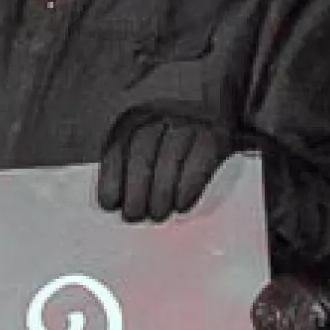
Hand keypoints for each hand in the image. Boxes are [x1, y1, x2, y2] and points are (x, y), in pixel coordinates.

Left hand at [97, 109, 233, 222]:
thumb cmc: (176, 145)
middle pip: (142, 151)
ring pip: (170, 157)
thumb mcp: (148, 146)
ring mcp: (189, 122)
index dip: (111, 177)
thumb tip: (118, 202)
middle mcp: (161, 115)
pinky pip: (199, 162)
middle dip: (135, 189)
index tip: (110, 202)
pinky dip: (188, 188)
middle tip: (134, 214)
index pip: (118, 146)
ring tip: (157, 214)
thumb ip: (131, 168)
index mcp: (136, 118)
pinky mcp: (215, 134)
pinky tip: (181, 204)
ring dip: (161, 192)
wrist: (219, 115)